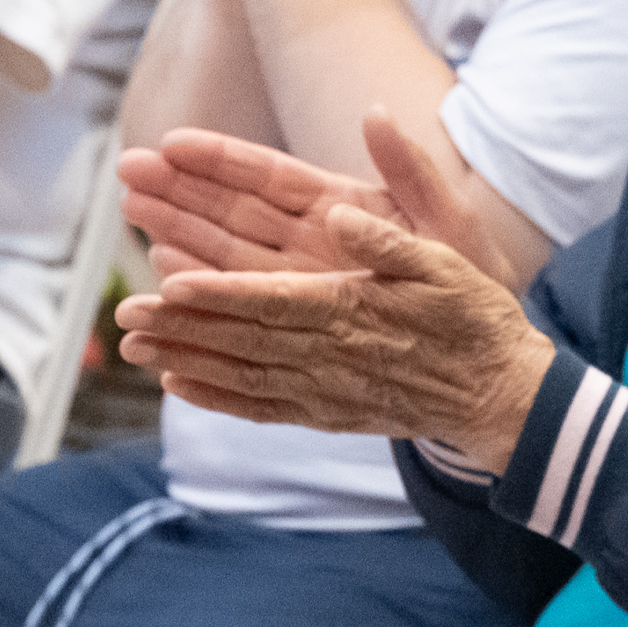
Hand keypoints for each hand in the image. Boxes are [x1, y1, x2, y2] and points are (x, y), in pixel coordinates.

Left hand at [117, 204, 552, 473]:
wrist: (501, 393)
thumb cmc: (475, 317)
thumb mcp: (448, 259)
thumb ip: (389, 238)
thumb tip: (338, 213)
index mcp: (356, 308)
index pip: (273, 300)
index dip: (218, 293)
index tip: (168, 284)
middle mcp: (332, 353)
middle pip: (243, 338)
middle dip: (182, 325)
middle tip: (126, 314)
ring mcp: (326, 389)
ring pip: (242, 373)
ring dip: (186, 359)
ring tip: (134, 347)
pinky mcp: (328, 412)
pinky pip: (262, 406)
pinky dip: (217, 397)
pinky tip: (181, 386)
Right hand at [121, 108, 521, 291]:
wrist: (486, 342)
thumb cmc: (471, 272)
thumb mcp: (447, 218)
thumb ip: (409, 168)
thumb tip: (377, 112)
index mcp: (344, 207)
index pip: (272, 177)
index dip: (223, 159)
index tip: (174, 141)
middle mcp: (312, 241)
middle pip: (235, 209)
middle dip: (182, 188)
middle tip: (127, 170)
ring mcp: (300, 280)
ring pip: (227, 252)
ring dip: (179, 231)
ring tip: (131, 210)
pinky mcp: (298, 318)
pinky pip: (242, 300)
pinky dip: (204, 287)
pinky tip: (165, 272)